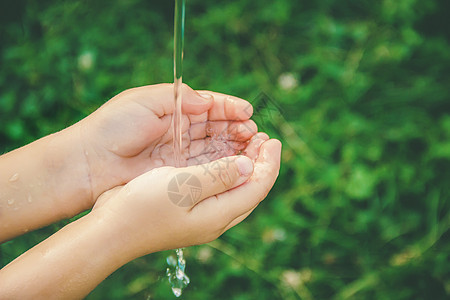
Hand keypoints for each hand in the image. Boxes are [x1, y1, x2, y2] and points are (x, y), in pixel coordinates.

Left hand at [78, 84, 256, 201]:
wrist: (90, 164)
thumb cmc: (113, 127)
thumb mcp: (144, 101)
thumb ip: (180, 98)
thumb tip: (209, 102)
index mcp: (175, 110)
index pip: (210, 107)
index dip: (230, 109)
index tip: (248, 113)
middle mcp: (182, 132)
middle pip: (219, 128)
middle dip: (239, 129)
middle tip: (256, 134)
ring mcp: (181, 154)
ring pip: (217, 148)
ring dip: (237, 147)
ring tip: (255, 147)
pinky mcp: (178, 175)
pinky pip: (207, 168)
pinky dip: (224, 165)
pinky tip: (239, 163)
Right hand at [90, 137, 280, 257]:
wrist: (111, 229)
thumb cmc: (143, 206)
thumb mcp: (182, 185)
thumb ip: (219, 175)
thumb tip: (249, 165)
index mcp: (218, 215)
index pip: (257, 187)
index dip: (269, 163)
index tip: (272, 139)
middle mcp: (216, 220)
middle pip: (251, 190)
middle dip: (261, 163)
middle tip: (262, 137)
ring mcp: (203, 218)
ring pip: (236, 191)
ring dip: (246, 167)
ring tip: (248, 143)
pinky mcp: (190, 212)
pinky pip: (220, 191)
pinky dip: (228, 173)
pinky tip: (222, 159)